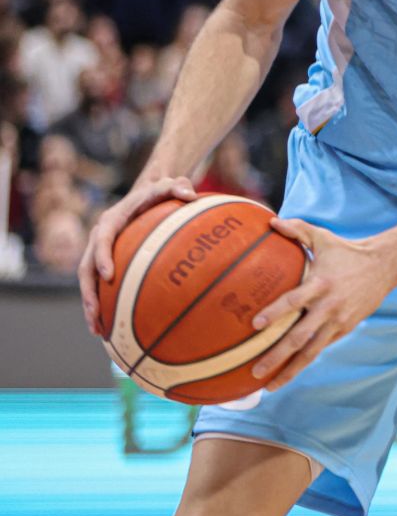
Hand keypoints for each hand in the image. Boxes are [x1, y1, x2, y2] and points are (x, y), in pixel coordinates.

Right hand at [81, 175, 198, 335]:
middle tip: (95, 314)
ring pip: (88, 282)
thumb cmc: (160, 192)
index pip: (102, 238)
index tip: (108, 275)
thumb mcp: (169, 184)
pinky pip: (100, 287)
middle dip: (88, 292)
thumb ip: (178, 185)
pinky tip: (112, 327)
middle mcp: (100, 238)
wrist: (147, 197)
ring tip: (97, 330)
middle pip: (86, 268)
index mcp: (111, 220)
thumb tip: (190, 194)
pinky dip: (103, 305)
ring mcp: (101, 253)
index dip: (102, 256)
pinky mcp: (107, 264)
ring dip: (91, 306)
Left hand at [247, 219, 396, 390]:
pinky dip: (305, 361)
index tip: (255, 325)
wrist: (386, 265)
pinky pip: (322, 347)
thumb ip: (297, 230)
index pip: (294, 301)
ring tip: (270, 386)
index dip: (275, 313)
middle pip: (299, 337)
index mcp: (320, 284)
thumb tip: (270, 222)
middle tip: (255, 371)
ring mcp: (338, 321)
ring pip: (311, 351)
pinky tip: (289, 373)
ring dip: (290, 370)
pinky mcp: (345, 328)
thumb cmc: (348, 251)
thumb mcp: (324, 237)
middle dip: (276, 356)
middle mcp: (328, 307)